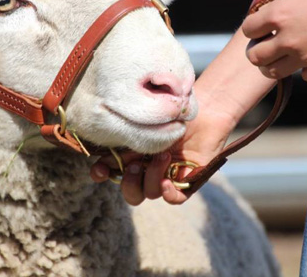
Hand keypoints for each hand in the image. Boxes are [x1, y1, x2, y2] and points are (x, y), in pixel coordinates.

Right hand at [90, 106, 232, 205]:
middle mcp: (149, 168)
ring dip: (151, 177)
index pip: (112, 170)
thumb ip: (129, 132)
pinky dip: (168, 194)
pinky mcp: (188, 181)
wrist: (206, 108)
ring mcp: (168, 175)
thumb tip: (107, 144)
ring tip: (163, 156)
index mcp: (134, 153)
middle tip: (134, 164)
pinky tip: (167, 182)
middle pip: (130, 191)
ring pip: (149, 193)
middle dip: (128, 182)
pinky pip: (174, 199)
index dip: (102, 174)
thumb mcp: (147, 120)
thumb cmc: (174, 110)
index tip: (99, 171)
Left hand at [243, 0, 306, 80]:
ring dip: (273, 65)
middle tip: (264, 46)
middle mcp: (286, 39)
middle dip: (256, 51)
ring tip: (279, 58)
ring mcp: (303, 57)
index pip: (248, 29)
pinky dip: (303, 70)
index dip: (252, 28)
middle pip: (254, 57)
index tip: (259, 27)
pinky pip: (303, 76)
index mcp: (278, 14)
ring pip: (273, 72)